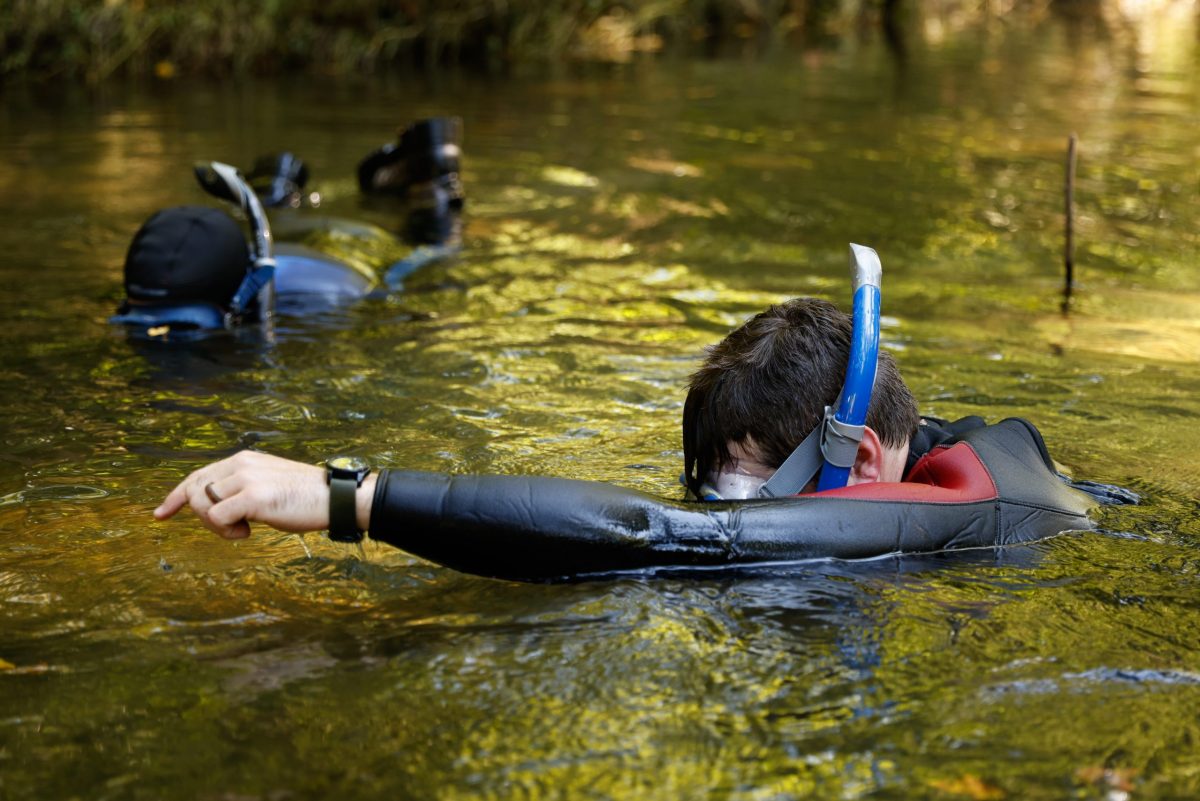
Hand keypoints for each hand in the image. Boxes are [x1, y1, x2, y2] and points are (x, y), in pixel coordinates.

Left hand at [154, 450, 374, 539]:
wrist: (336, 498)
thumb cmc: (306, 498)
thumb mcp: (269, 484)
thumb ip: (243, 488)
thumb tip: (218, 506)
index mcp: (244, 460)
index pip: (198, 475)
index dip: (176, 496)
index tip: (160, 514)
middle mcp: (241, 464)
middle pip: (194, 490)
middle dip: (201, 517)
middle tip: (230, 530)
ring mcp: (246, 478)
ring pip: (202, 505)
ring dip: (215, 526)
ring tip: (242, 531)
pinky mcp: (253, 496)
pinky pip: (217, 517)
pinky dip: (226, 532)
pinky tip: (248, 533)